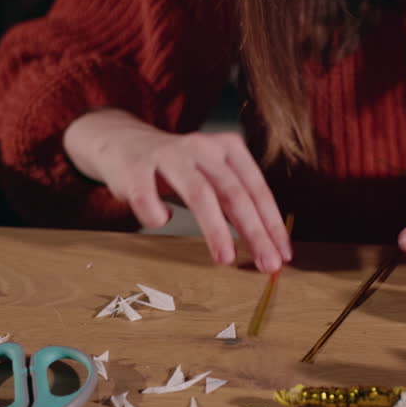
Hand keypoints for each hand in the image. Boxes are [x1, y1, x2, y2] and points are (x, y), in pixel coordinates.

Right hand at [64, 109, 290, 271]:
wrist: (122, 142)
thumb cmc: (178, 170)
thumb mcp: (214, 179)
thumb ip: (236, 206)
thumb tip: (266, 247)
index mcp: (229, 149)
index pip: (257, 189)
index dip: (272, 223)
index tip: (283, 254)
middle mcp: (203, 147)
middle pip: (235, 193)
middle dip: (254, 232)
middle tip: (267, 264)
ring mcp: (169, 154)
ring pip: (200, 194)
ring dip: (216, 231)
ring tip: (226, 259)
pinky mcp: (136, 165)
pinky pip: (148, 197)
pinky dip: (156, 215)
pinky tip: (162, 220)